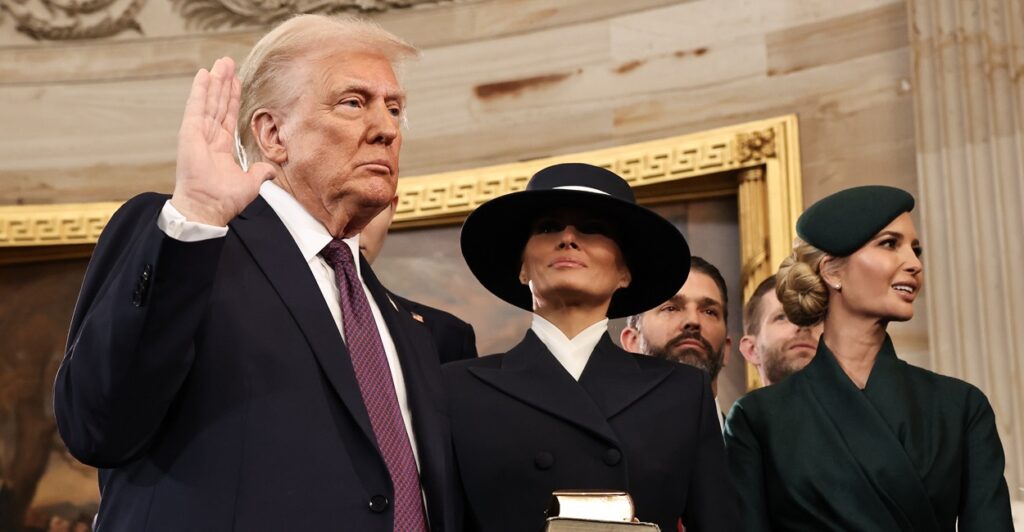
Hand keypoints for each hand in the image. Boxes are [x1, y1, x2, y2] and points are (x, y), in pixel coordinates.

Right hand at [171, 57, 274, 225]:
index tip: (236, 81)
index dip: (233, 97)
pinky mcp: (190, 132)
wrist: (207, 208)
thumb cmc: (223, 200)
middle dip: (224, 83)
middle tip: (227, 63)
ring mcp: (198, 133)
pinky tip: (204, 74)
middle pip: (218, 103)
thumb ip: (260, 173)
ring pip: (209, 101)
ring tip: (220, 63)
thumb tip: (270, 171)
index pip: (228, 115)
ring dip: (215, 81)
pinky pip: (196, 107)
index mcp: (221, 147)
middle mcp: (209, 137)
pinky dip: (200, 90)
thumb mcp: (250, 184)